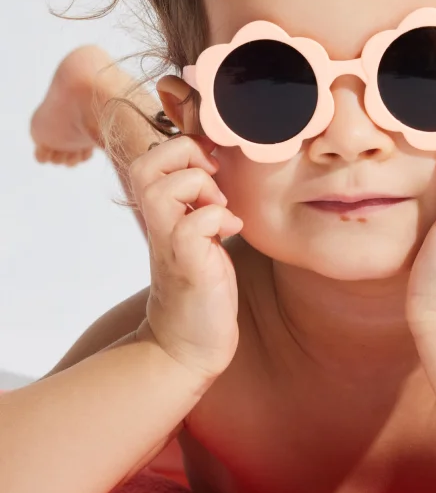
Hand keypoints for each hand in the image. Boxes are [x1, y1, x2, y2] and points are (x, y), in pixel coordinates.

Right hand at [129, 133, 243, 381]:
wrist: (189, 345)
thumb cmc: (202, 285)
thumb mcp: (201, 232)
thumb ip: (202, 201)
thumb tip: (225, 164)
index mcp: (162, 211)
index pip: (151, 156)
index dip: (184, 147)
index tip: (213, 165)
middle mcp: (158, 223)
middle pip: (147, 163)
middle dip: (186, 158)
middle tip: (213, 180)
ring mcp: (169, 243)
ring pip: (165, 188)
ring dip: (202, 188)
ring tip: (220, 208)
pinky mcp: (188, 264)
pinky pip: (195, 223)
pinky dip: (219, 219)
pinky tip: (232, 232)